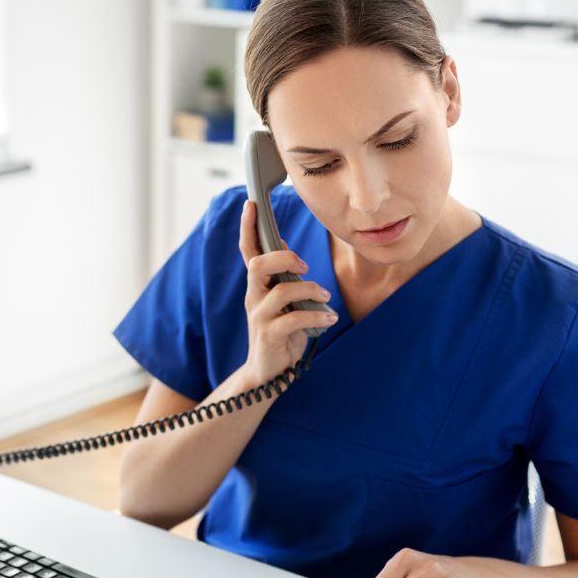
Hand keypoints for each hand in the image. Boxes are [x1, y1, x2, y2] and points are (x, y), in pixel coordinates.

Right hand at [238, 199, 338, 384]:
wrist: (268, 374)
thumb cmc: (280, 333)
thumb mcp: (282, 302)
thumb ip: (281, 277)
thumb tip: (284, 247)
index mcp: (257, 286)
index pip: (248, 251)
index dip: (247, 228)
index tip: (251, 204)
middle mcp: (254, 298)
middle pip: (258, 265)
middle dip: (284, 258)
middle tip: (304, 266)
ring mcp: (259, 317)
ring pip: (281, 291)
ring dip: (310, 290)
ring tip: (325, 298)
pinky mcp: (270, 336)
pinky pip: (293, 319)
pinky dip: (316, 316)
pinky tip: (329, 319)